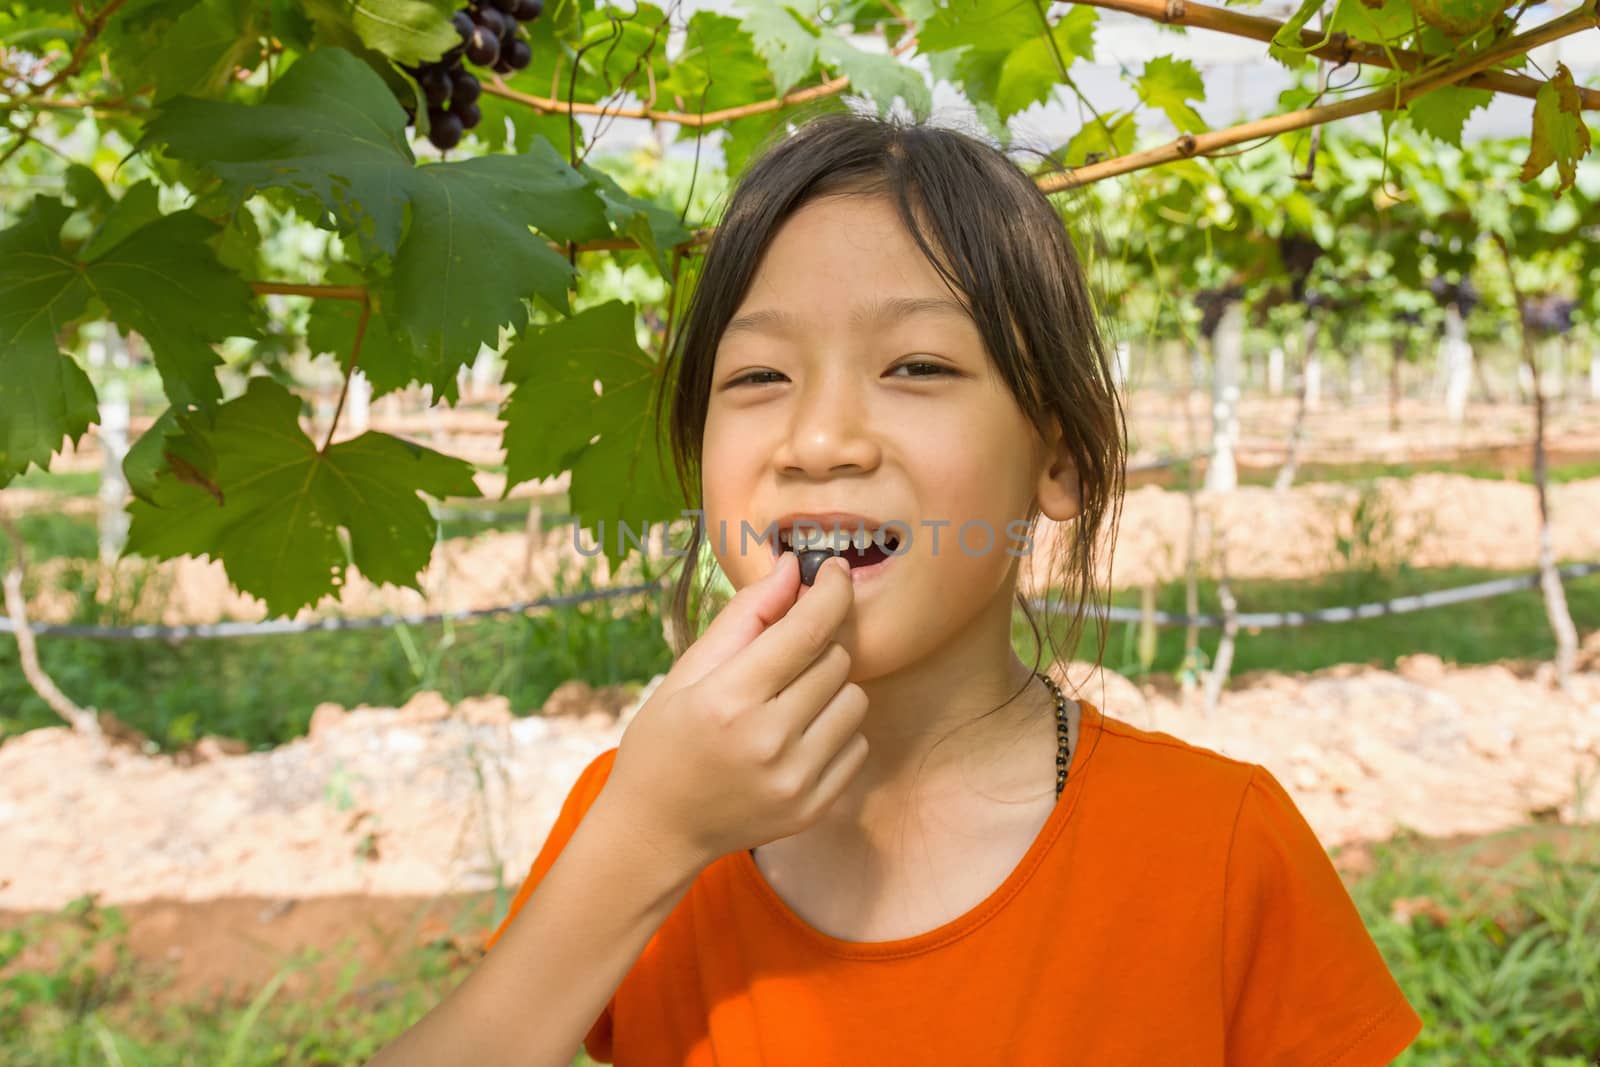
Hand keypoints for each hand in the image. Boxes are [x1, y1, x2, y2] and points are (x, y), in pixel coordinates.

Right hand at [604, 551, 866, 869]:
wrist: (657, 831)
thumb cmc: (665, 741)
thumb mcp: (687, 672)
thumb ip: (744, 617)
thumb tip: (795, 569)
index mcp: (729, 700)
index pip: (807, 631)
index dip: (831, 592)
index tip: (837, 572)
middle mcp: (768, 742)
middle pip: (836, 661)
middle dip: (818, 645)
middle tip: (784, 657)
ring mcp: (796, 780)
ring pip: (855, 700)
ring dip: (831, 688)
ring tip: (789, 701)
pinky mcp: (815, 807)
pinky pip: (858, 743)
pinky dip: (836, 730)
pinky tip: (797, 737)